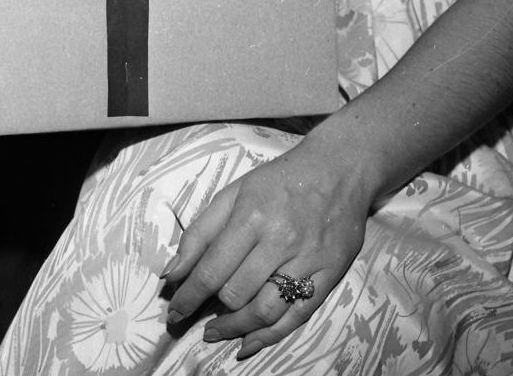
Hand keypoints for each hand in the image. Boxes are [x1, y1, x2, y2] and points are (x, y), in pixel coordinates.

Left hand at [163, 127, 369, 358]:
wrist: (340, 168)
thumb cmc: (281, 179)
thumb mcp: (235, 192)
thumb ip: (201, 232)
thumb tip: (172, 273)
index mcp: (252, 216)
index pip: (211, 270)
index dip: (188, 297)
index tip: (174, 311)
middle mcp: (280, 240)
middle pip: (235, 293)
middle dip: (209, 311)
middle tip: (194, 319)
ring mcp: (307, 260)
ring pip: (264, 311)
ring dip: (235, 329)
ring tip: (217, 333)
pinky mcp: (329, 275)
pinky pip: (296, 316)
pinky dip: (269, 336)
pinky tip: (248, 343)